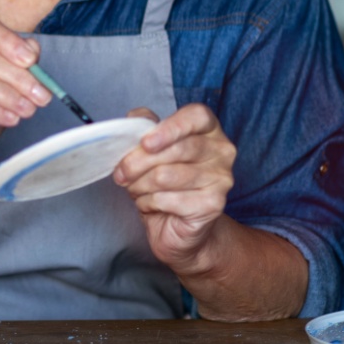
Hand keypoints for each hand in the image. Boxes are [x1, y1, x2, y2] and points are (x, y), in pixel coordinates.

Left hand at [113, 104, 236, 274]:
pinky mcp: (213, 204)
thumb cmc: (165, 184)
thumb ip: (145, 128)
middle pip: (177, 148)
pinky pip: (167, 199)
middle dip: (138, 162)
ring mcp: (221, 178)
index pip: (197, 116)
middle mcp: (221, 151)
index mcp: (208, 129)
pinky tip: (150, 204)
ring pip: (166, 175)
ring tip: (136, 189)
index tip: (145, 142)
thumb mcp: (151, 150)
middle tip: (122, 173)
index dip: (170, 127)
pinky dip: (148, 202)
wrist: (180, 228)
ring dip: (140, 184)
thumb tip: (134, 119)